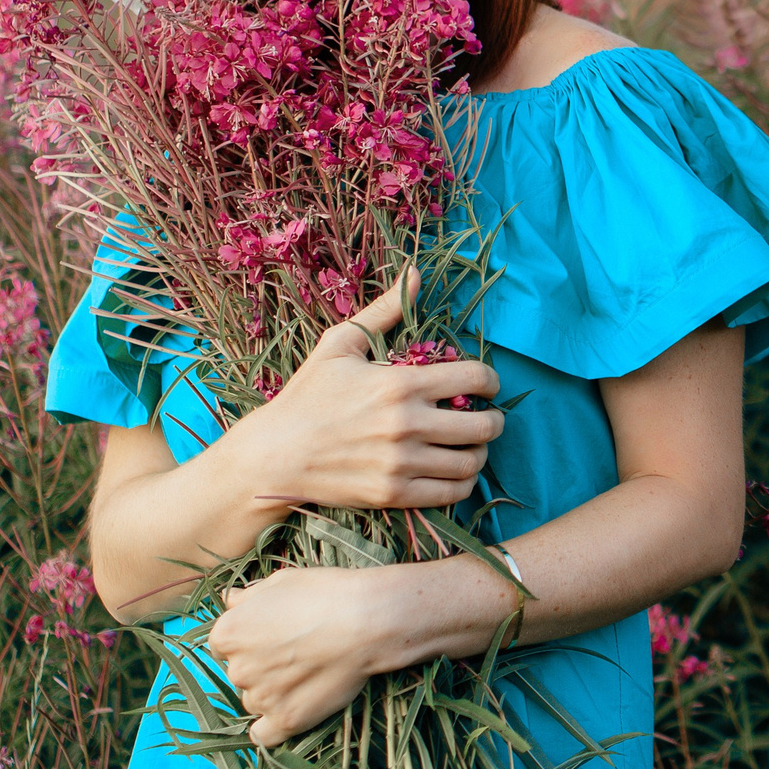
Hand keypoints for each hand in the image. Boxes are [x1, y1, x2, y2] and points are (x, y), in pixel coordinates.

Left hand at [206, 566, 400, 747]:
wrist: (366, 620)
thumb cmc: (325, 593)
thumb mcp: (282, 581)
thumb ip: (248, 597)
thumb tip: (229, 599)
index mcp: (229, 633)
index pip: (224, 645)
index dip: (248, 639)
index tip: (272, 635)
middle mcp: (237, 669)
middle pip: (240, 673)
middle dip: (260, 665)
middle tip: (294, 652)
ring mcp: (261, 698)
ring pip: (255, 700)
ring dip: (271, 692)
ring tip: (305, 675)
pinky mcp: (285, 720)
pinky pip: (264, 734)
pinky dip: (272, 725)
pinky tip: (290, 709)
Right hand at [220, 272, 502, 511]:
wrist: (273, 456)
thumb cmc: (306, 396)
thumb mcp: (340, 344)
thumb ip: (383, 311)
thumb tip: (414, 273)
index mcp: (400, 383)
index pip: (475, 378)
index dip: (491, 381)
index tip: (487, 386)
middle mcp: (407, 424)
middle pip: (483, 425)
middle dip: (495, 420)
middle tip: (488, 418)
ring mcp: (402, 463)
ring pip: (471, 463)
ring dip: (480, 453)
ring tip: (473, 447)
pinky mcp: (393, 494)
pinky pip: (451, 494)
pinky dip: (463, 484)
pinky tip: (455, 472)